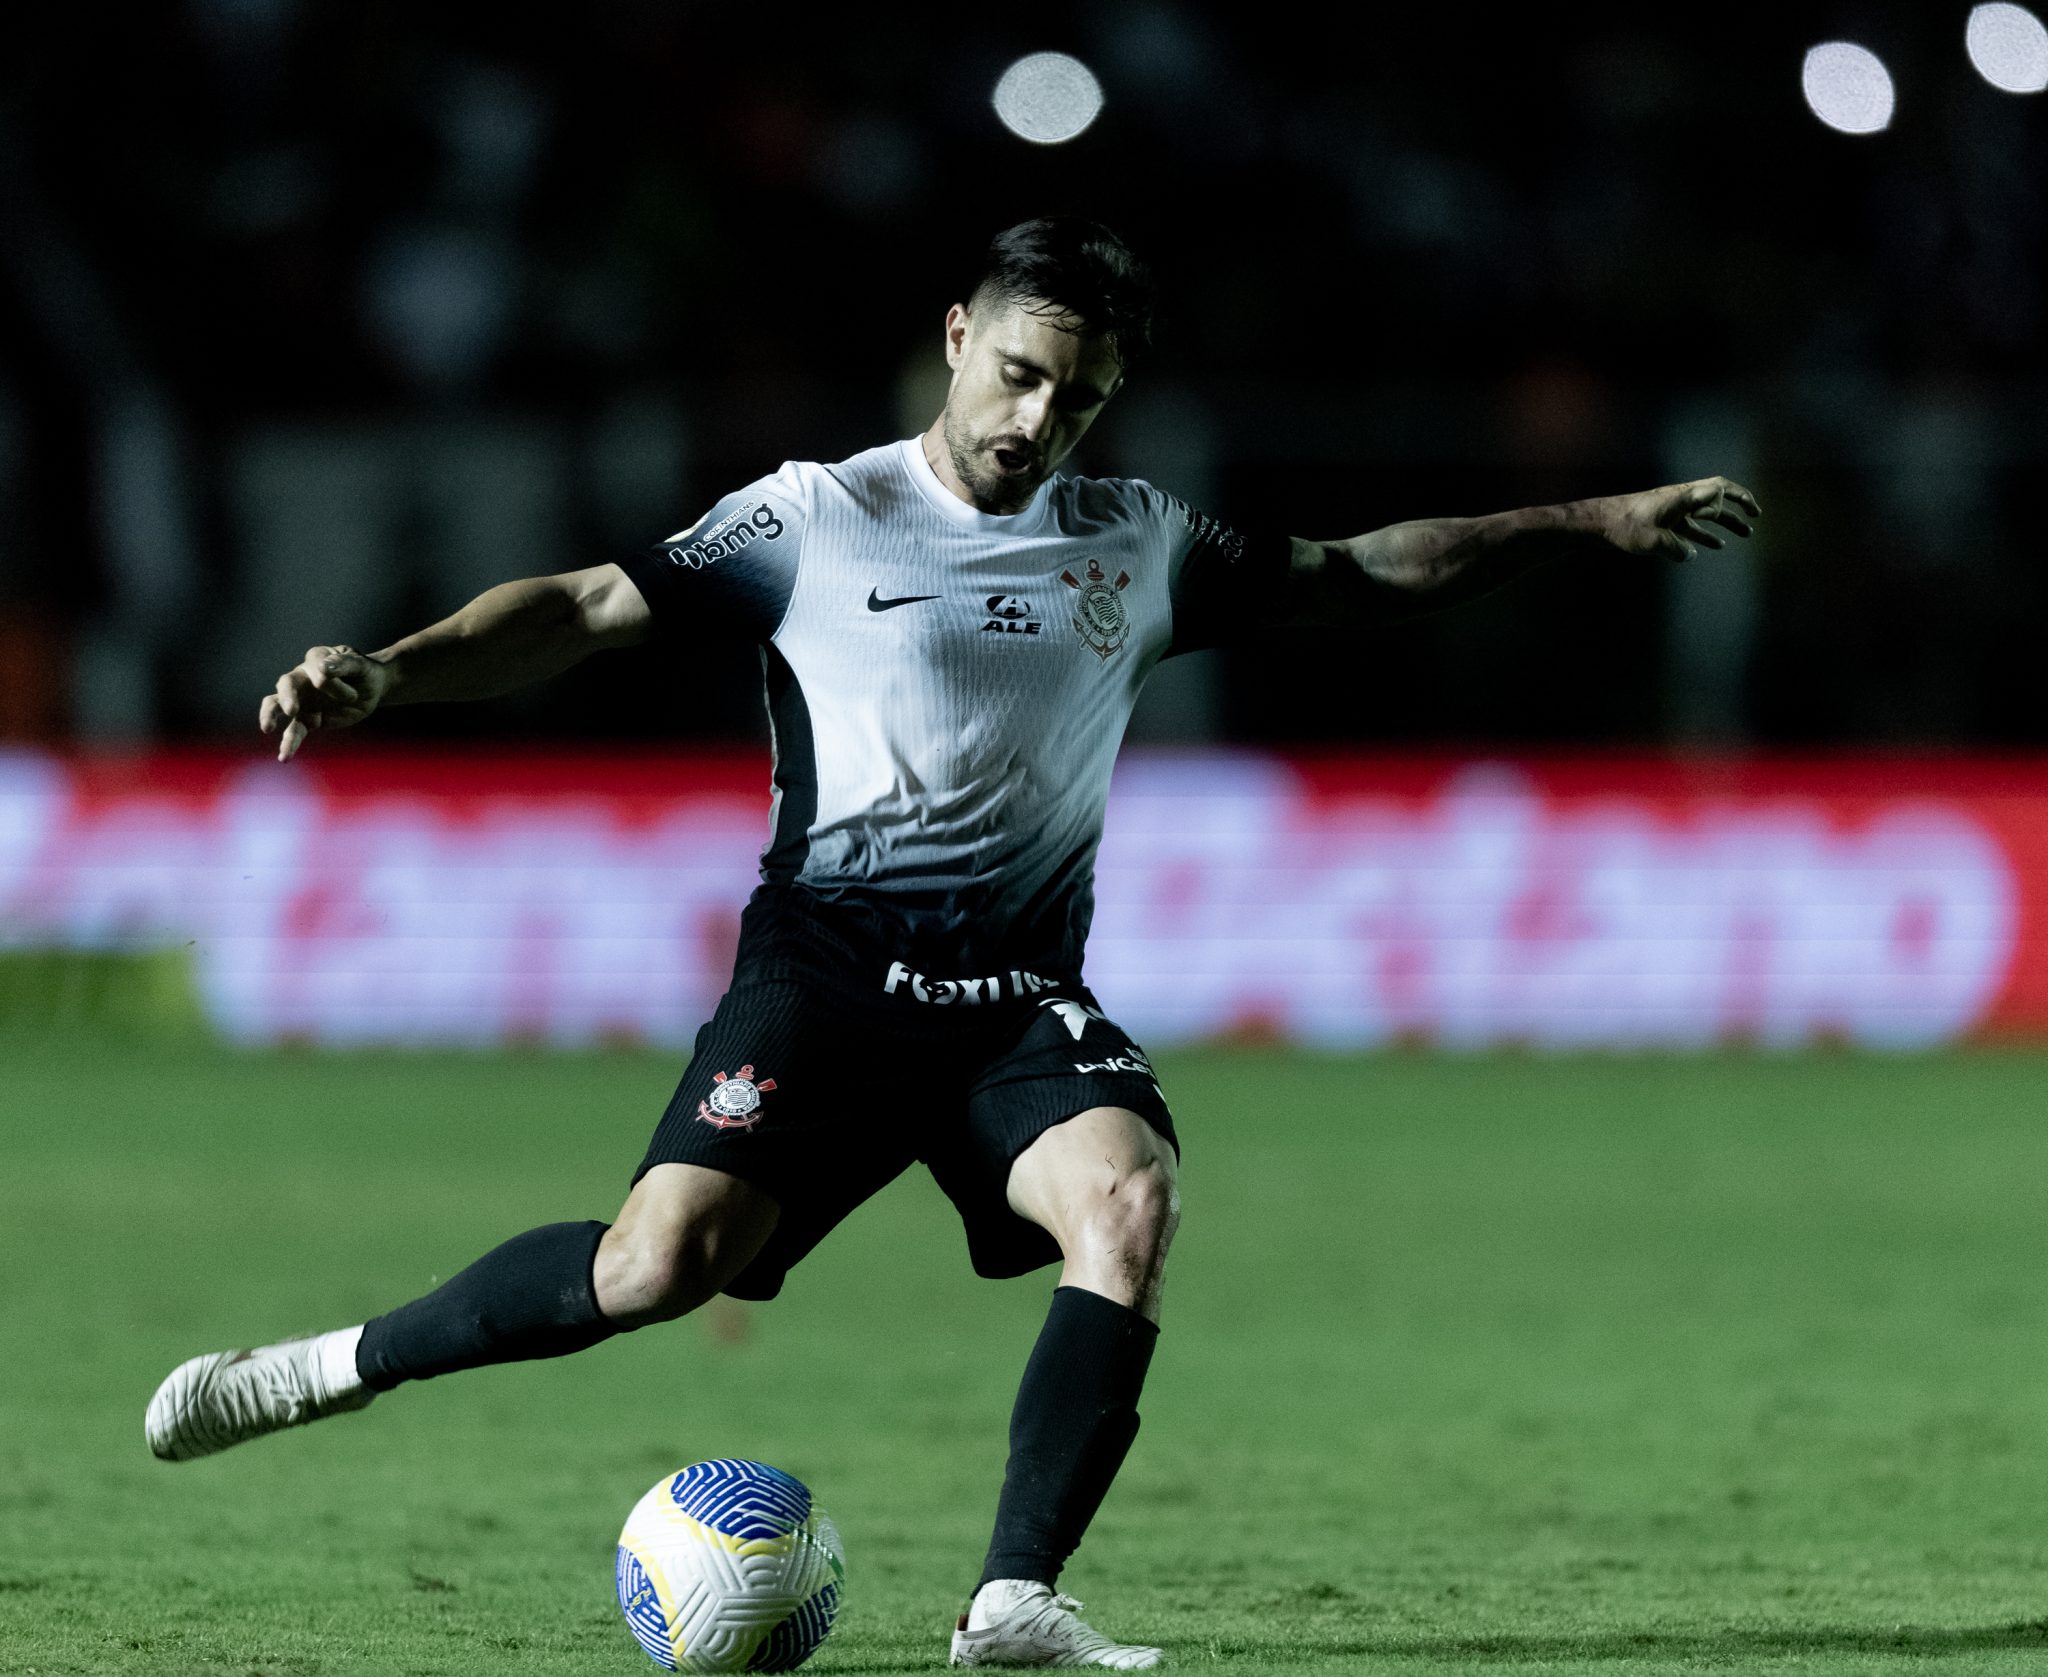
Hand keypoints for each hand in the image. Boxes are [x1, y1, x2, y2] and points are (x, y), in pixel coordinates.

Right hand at [258, 645, 392, 761]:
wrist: (373, 689)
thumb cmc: (365, 672)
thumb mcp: (360, 665)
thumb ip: (342, 664)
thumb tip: (322, 668)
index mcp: (316, 659)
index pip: (315, 667)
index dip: (333, 682)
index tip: (352, 694)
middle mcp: (303, 678)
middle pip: (286, 684)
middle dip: (287, 696)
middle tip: (291, 709)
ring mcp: (302, 700)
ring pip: (278, 706)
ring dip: (271, 716)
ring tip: (267, 728)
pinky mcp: (308, 720)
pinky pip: (295, 731)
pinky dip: (289, 743)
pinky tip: (284, 757)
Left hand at [1601, 476, 1760, 562]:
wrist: (1599, 522)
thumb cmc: (1624, 526)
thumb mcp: (1652, 540)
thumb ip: (1675, 548)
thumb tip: (1690, 556)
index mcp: (1682, 496)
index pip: (1718, 488)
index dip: (1732, 499)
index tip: (1731, 516)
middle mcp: (1681, 500)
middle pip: (1717, 496)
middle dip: (1739, 504)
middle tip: (1756, 514)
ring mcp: (1672, 510)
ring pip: (1706, 514)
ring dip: (1727, 523)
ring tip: (1745, 534)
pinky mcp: (1663, 522)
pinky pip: (1690, 527)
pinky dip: (1704, 535)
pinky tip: (1713, 547)